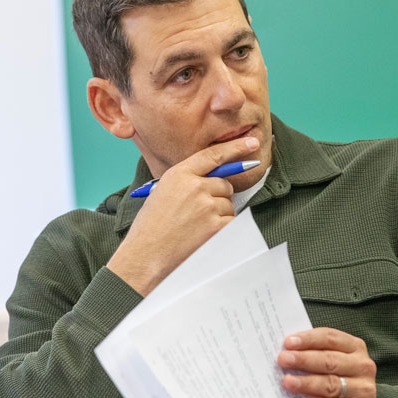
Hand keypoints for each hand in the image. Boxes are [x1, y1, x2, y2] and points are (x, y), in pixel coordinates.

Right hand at [107, 135, 259, 295]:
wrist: (145, 254)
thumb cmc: (151, 226)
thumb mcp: (163, 191)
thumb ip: (187, 180)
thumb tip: (216, 178)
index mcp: (179, 174)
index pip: (213, 155)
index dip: (235, 147)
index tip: (252, 143)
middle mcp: (195, 186)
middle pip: (225, 183)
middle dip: (218, 196)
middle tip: (198, 212)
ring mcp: (207, 206)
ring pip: (228, 203)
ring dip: (219, 214)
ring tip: (195, 226)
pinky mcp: (216, 226)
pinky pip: (230, 220)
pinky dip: (222, 228)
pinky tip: (203, 235)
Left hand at [277, 328, 376, 397]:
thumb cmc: (340, 383)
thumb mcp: (333, 366)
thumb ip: (314, 355)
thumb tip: (285, 352)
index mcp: (355, 348)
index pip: (330, 338)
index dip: (309, 339)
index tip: (288, 343)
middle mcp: (362, 366)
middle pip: (330, 361)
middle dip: (304, 359)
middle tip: (283, 360)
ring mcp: (364, 390)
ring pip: (331, 384)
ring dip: (306, 383)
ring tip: (287, 382)